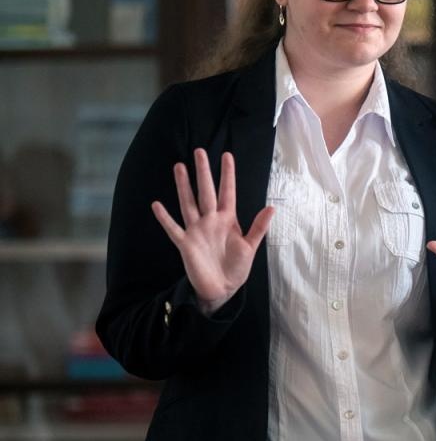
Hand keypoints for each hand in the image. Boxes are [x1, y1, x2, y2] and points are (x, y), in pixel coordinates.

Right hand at [151, 150, 271, 313]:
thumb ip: (259, 227)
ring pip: (188, 203)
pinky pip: (174, 228)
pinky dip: (165, 218)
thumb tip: (272, 208)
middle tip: (199, 151)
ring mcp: (197, 231)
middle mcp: (211, 221)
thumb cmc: (237, 268)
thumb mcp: (251, 247)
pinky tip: (157, 204)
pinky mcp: (186, 244)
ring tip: (179, 166)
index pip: (227, 192)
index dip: (227, 175)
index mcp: (228, 220)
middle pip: (206, 192)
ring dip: (183, 186)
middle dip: (203, 172)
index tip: (227, 155)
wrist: (222, 289)